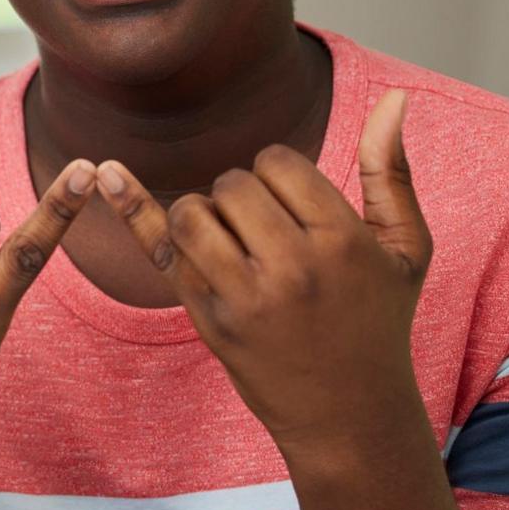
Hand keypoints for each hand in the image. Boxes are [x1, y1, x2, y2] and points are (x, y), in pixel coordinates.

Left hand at [93, 90, 431, 453]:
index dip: (275, 177)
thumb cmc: (378, 322)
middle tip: (265, 238)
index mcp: (342, 240)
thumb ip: (391, 172)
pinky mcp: (210, 321)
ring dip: (204, 216)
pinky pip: (165, 251)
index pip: (277, 163)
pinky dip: (136, 212)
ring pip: (194, 211)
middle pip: (233, 185)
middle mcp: (293, 266)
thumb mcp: (404, 249)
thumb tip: (394, 96)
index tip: (290, 209)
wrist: (349, 413)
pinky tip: (104, 175)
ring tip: (233, 245)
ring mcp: (246, 296)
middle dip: (240, 199)